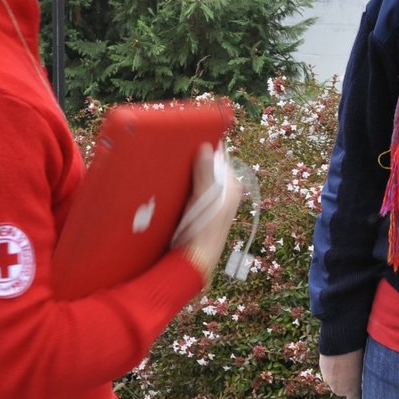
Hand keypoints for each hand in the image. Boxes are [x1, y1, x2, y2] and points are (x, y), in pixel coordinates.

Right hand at [172, 144, 243, 286]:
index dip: (206, 146)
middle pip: (207, 166)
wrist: (194, 262)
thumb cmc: (204, 231)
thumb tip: (206, 146)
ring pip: (196, 178)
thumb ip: (206, 174)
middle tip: (174, 150)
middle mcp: (223, 192)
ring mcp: (210, 202)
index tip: (188, 136)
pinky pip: (188, 190)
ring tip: (168, 164)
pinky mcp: (197, 210)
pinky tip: (168, 184)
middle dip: (192, 158)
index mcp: (230, 186)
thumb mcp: (205, 199)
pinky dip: (180, 186)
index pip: (219, 157)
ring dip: (184, 172)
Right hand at [320, 349, 362, 398]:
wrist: (340, 341)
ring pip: (335, 380)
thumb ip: (362, 379)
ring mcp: (328, 380)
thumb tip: (364, 379)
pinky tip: (338, 356)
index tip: (360, 387)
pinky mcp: (322, 369)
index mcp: (351, 391)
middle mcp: (338, 389)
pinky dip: (333, 366)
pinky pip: (329, 371)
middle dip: (347, 382)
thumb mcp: (365, 369)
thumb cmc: (358, 355)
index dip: (356, 395)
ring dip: (339, 374)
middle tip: (353, 369)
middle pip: (342, 390)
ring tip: (345, 361)